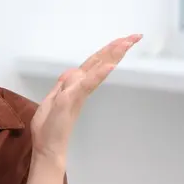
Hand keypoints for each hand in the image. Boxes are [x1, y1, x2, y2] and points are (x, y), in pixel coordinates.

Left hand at [30, 34, 141, 159]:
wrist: (48, 148)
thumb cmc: (49, 127)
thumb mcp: (53, 100)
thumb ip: (63, 86)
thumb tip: (74, 71)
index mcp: (75, 86)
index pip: (93, 64)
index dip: (107, 51)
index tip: (122, 40)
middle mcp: (80, 88)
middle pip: (100, 63)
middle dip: (116, 49)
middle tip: (136, 36)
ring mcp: (77, 94)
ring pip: (96, 70)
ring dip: (111, 56)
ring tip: (126, 43)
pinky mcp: (72, 102)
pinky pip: (86, 85)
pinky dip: (97, 75)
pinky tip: (109, 66)